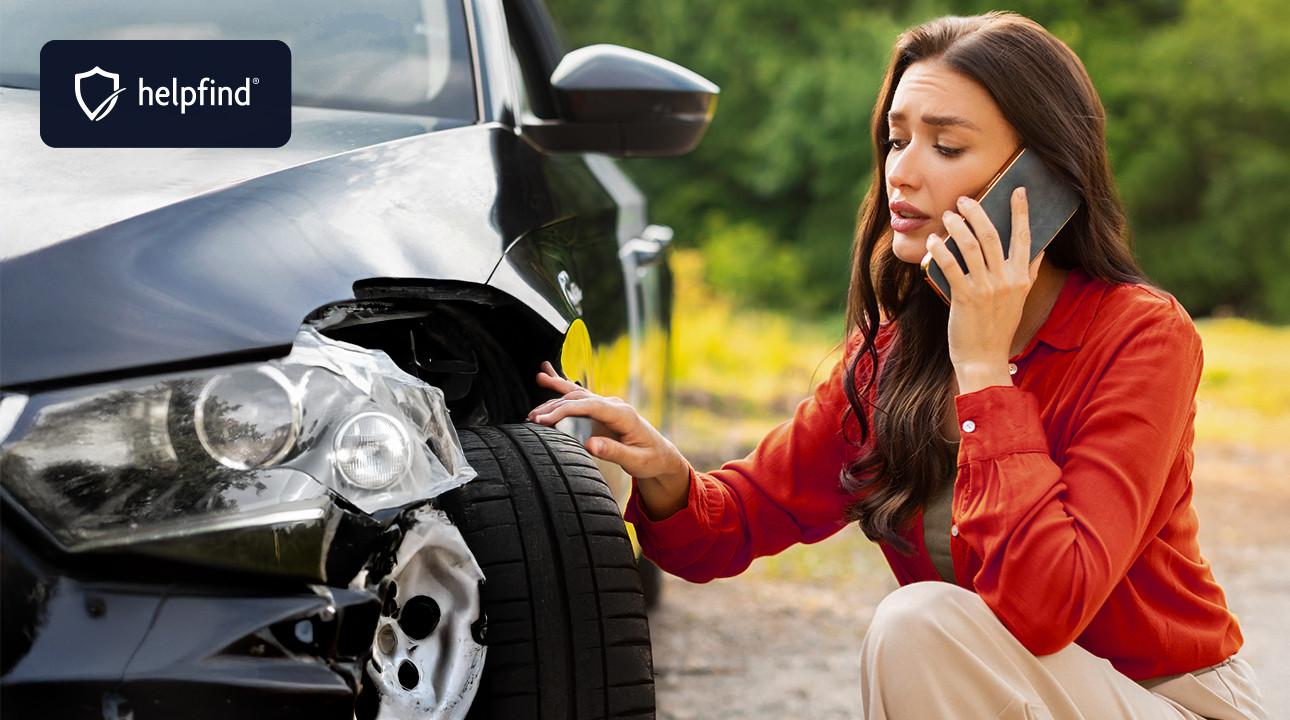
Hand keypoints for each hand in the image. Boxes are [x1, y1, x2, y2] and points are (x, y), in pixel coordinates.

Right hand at [528, 361, 689, 492]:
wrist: (660, 455)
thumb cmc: (650, 459)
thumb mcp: (636, 461)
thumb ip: (614, 452)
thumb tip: (589, 445)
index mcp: (622, 414)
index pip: (589, 405)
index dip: (566, 410)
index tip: (545, 419)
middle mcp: (613, 405)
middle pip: (579, 399)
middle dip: (554, 405)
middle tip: (532, 417)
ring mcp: (606, 406)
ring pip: (577, 394)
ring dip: (556, 392)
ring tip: (538, 380)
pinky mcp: (600, 411)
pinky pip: (578, 397)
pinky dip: (562, 387)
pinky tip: (547, 375)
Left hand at [923, 187, 1042, 390]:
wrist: (984, 359)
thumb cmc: (998, 328)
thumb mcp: (1019, 299)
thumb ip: (1028, 272)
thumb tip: (1039, 248)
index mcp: (1021, 278)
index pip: (1025, 237)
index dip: (1021, 212)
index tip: (1019, 191)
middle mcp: (1006, 280)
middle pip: (993, 235)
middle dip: (978, 213)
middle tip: (965, 199)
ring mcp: (986, 289)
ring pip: (972, 247)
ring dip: (958, 226)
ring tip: (948, 215)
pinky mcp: (965, 298)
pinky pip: (951, 267)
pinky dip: (941, 251)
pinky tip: (934, 241)